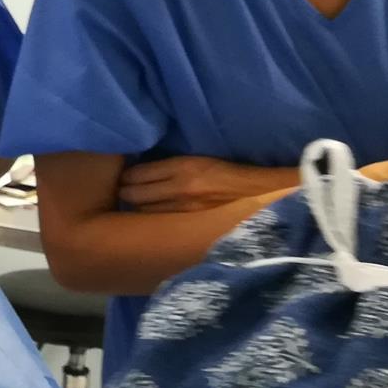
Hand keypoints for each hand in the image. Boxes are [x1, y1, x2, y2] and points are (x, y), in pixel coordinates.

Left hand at [118, 156, 289, 213]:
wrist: (263, 196)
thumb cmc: (231, 175)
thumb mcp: (200, 161)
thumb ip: (171, 166)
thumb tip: (141, 171)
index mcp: (183, 166)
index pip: (137, 173)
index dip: (126, 176)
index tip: (125, 177)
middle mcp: (180, 188)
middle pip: (133, 194)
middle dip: (125, 193)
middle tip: (124, 192)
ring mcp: (184, 210)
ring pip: (141, 212)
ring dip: (135, 209)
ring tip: (135, 206)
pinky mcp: (190, 226)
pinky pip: (158, 223)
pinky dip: (149, 221)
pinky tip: (150, 219)